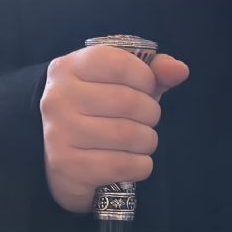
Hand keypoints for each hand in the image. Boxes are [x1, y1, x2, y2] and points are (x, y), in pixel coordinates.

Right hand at [40, 45, 189, 212]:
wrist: (52, 154)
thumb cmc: (93, 109)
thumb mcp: (116, 82)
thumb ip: (151, 71)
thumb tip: (180, 70)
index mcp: (68, 68)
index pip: (120, 64)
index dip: (146, 78)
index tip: (146, 89)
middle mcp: (58, 98)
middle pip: (128, 102)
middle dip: (150, 113)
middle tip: (147, 120)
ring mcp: (59, 133)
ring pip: (128, 135)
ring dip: (148, 140)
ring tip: (142, 140)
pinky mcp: (67, 167)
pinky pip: (123, 165)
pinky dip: (140, 165)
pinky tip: (134, 162)